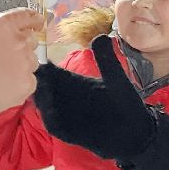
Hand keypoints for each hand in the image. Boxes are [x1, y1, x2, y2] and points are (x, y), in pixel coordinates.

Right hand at [0, 8, 43, 116]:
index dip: (35, 19)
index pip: (28, 16)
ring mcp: (26, 62)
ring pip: (32, 62)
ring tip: (1, 76)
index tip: (39, 22)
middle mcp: (19, 40)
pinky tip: (4, 87)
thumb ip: (2, 34)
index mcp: (4, 25)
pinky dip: (20, 84)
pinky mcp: (29, 82)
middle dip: (23, 48)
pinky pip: (29, 81)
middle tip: (7, 59)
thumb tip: (14, 38)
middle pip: (31, 40)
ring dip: (21, 67)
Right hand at [33, 35, 154, 161]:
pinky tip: (51, 111)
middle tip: (33, 75)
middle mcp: (66, 98)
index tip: (34, 60)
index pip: (50, 71)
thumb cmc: (127, 105)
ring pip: (44, 106)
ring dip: (40, 99)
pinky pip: (53, 125)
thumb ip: (106, 59)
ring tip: (43, 91)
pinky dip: (49, 119)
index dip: (40, 66)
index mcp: (74, 82)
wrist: (136, 134)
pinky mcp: (69, 132)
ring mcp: (66, 115)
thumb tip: (101, 35)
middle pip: (42, 87)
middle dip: (34, 82)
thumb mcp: (116, 80)